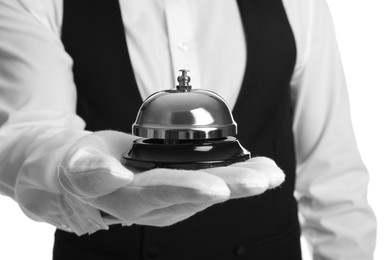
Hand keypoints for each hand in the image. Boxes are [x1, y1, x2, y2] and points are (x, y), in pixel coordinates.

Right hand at [58, 131, 284, 227]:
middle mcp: (152, 205)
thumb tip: (112, 175)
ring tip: (271, 171)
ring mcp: (168, 202)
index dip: (187, 190)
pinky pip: (211, 187)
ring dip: (242, 182)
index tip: (217, 188)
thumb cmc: (82, 163)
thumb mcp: (77, 161)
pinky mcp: (179, 193)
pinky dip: (237, 177)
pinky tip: (260, 170)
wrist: (86, 174)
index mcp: (127, 197)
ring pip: (209, 193)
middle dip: (231, 186)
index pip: (160, 194)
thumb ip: (90, 169)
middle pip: (195, 195)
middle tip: (264, 177)